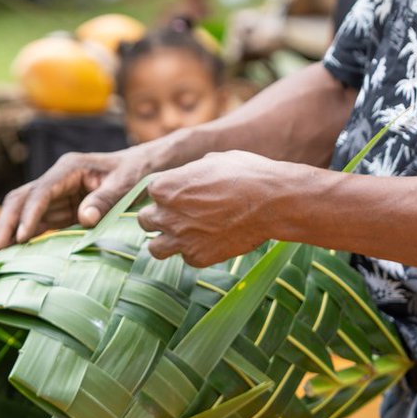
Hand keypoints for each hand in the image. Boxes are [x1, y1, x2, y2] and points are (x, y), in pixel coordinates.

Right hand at [0, 142, 160, 253]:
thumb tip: (83, 218)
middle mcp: (57, 179)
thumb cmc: (136, 172)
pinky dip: (23, 237)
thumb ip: (105, 200)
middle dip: (5, 224)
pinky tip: (11, 255)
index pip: (41, 191)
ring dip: (7, 233)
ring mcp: (56, 194)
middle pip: (22, 199)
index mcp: (69, 168)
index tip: (19, 237)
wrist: (145, 168)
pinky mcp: (61, 209)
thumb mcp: (125, 184)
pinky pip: (36, 223)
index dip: (29, 214)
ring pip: (23, 212)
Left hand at [137, 151, 291, 266]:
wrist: (271, 202)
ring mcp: (181, 239)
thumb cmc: (245, 174)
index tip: (182, 192)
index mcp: (165, 186)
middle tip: (179, 214)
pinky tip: (210, 240)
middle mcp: (166, 215)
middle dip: (160, 217)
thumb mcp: (215, 160)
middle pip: (145, 220)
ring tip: (183, 234)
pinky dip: (194, 251)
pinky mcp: (198, 258)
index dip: (167, 191)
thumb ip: (193, 171)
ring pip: (155, 248)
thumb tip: (193, 174)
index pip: (151, 191)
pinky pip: (186, 257)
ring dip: (166, 240)